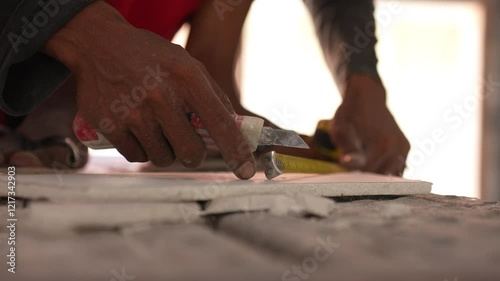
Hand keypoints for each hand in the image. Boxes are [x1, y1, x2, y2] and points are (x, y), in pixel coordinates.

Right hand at [42, 1, 255, 178]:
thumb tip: (235, 130)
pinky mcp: (108, 125)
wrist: (98, 45)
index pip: (220, 123)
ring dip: (165, 150)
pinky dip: (141, 149)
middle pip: (191, 152)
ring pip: (163, 158)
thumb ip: (212, 96)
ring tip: (156, 126)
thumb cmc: (151, 58)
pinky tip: (135, 127)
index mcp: (187, 78)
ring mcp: (133, 112)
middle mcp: (160, 96)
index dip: (236, 151)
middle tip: (186, 142)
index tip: (246, 172)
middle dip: (192, 153)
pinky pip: (136, 156)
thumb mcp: (187, 65)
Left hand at [330, 73, 409, 174]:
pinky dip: (384, 168)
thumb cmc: (350, 113)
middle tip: (352, 164)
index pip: (367, 176)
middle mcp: (397, 149)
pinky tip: (372, 159)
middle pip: (379, 178)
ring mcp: (404, 149)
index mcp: (382, 146)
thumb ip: (347, 149)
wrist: (367, 97)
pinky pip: (395, 168)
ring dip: (375, 173)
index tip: (346, 169)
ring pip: (389, 175)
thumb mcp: (341, 130)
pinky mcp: (406, 148)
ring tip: (362, 159)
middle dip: (364, 176)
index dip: (353, 176)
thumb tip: (348, 164)